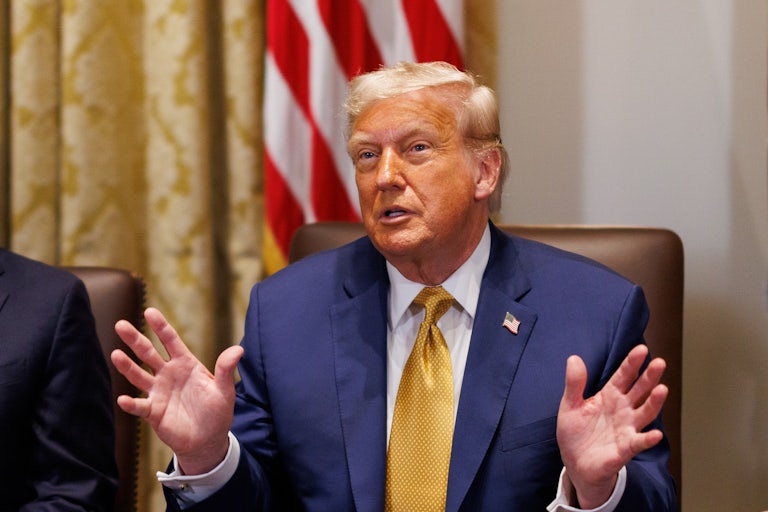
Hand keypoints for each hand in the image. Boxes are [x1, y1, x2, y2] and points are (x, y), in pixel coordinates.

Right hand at [111, 307, 243, 474]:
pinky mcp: (153, 412)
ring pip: (139, 376)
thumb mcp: (224, 389)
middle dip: (135, 339)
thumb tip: (239, 349)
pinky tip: (123, 399)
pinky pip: (140, 406)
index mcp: (185, 364)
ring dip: (127, 366)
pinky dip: (131, 403)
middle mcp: (168, 374)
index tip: (149, 311)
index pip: (170, 341)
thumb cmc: (217, 411)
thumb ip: (226, 369)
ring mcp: (158, 392)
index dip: (161, 327)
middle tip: (120, 324)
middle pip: (148, 353)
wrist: (208, 439)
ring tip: (116, 354)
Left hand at [556, 344, 667, 507]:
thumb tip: (574, 358)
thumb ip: (574, 383)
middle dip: (649, 377)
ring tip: (662, 389)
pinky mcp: (624, 448)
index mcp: (609, 396)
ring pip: (644, 413)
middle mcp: (623, 410)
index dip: (632, 363)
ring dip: (654, 402)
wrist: (575, 463)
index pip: (623, 376)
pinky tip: (654, 434)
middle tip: (659, 362)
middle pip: (639, 390)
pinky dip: (647, 439)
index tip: (641, 349)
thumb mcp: (570, 405)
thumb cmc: (576, 432)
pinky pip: (638, 443)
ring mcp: (626, 428)